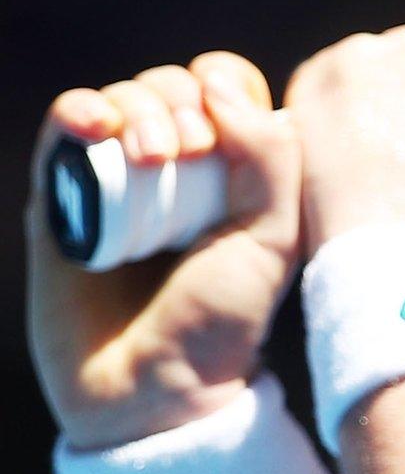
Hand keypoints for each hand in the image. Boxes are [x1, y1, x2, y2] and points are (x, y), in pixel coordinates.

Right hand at [27, 53, 300, 450]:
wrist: (153, 387)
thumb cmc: (222, 320)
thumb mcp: (273, 239)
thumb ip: (271, 158)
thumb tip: (220, 88)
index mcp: (234, 171)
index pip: (226, 88)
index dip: (223, 90)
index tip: (222, 138)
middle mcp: (176, 168)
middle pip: (171, 86)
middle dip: (177, 102)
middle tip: (184, 154)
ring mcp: (118, 179)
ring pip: (121, 99)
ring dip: (137, 108)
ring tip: (153, 159)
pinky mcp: (63, 197)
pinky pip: (65, 129)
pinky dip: (79, 110)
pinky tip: (95, 123)